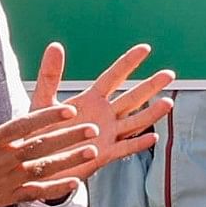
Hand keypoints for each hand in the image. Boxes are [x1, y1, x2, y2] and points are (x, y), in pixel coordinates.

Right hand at [0, 56, 104, 206]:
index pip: (26, 125)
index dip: (50, 117)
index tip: (70, 110)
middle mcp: (3, 160)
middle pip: (43, 146)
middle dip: (70, 137)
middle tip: (93, 129)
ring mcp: (7, 181)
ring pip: (45, 169)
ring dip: (71, 161)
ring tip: (93, 152)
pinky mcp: (6, 198)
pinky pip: (36, 193)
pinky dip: (56, 189)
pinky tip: (74, 183)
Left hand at [34, 42, 177, 183]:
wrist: (36, 161)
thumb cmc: (39, 129)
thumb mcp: (42, 99)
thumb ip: (50, 74)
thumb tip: (55, 45)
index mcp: (91, 100)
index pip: (114, 77)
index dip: (129, 62)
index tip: (145, 48)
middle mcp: (104, 115)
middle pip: (132, 98)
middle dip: (150, 86)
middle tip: (169, 74)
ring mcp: (107, 135)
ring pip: (134, 122)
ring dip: (151, 113)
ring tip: (168, 103)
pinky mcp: (104, 155)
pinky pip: (124, 148)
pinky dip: (138, 144)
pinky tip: (153, 137)